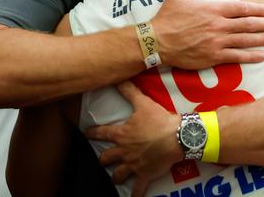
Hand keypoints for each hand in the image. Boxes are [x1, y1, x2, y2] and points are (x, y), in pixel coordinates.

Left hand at [85, 81, 182, 195]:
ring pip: (118, 175)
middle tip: (103, 159)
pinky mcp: (145, 174)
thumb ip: (129, 91)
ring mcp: (134, 165)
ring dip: (116, 177)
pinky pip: (138, 189)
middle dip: (104, 159)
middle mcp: (124, 151)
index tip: (86, 133)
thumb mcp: (143, 103)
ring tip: (115, 178)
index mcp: (122, 134)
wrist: (177, 137)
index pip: (101, 133)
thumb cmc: (159, 120)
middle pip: (107, 158)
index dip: (92, 133)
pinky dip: (134, 194)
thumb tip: (118, 79)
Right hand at [152, 0, 263, 68]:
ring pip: (246, 40)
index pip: (241, 8)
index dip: (259, 9)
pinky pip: (237, 57)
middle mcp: (218, 25)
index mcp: (212, 9)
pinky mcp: (213, 57)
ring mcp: (217, 42)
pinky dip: (251, 56)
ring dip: (263, 38)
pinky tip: (263, 55)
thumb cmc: (166, 17)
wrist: (156, 41)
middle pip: (249, 24)